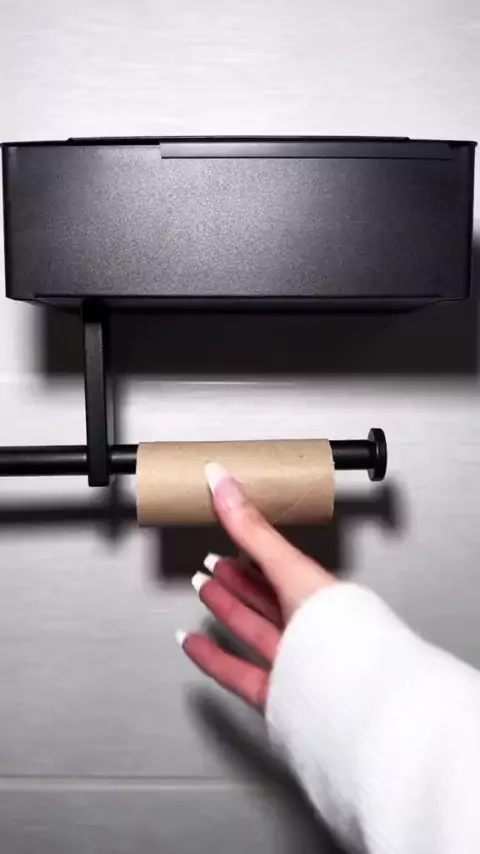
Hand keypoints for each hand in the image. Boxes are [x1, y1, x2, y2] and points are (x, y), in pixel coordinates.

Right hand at [176, 463, 335, 709]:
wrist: (351, 693)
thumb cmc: (335, 627)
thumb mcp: (286, 566)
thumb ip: (252, 528)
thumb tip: (224, 482)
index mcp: (316, 592)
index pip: (279, 566)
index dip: (250, 552)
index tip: (226, 540)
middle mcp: (308, 625)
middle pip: (265, 597)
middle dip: (235, 579)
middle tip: (209, 565)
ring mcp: (294, 660)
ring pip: (253, 629)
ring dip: (225, 609)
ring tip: (203, 591)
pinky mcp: (279, 691)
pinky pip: (239, 671)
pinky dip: (213, 657)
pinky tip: (194, 644)